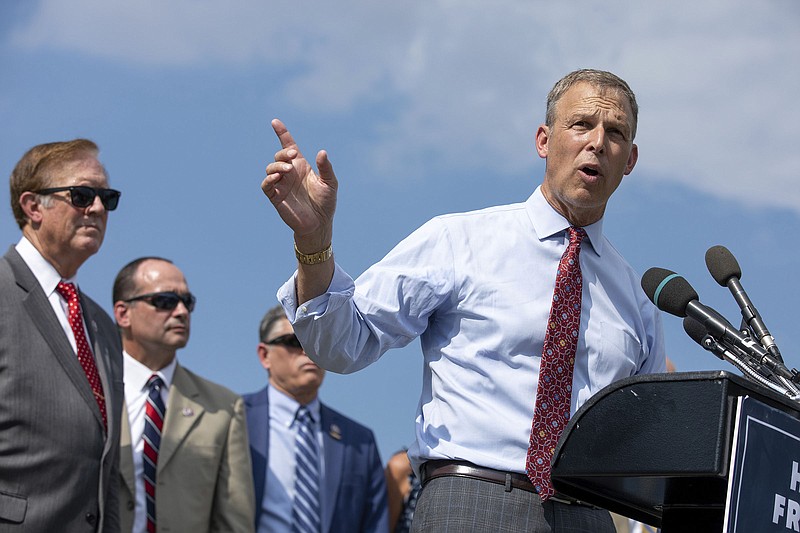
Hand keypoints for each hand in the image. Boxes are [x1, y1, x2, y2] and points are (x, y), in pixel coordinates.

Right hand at [262, 119, 337, 250]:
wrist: (320, 224)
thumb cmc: (326, 203)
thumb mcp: (330, 183)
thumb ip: (326, 168)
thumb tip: (322, 152)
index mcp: (301, 166)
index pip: (289, 145)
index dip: (282, 133)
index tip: (275, 122)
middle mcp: (289, 173)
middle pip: (279, 156)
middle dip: (284, 152)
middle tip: (294, 155)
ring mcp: (281, 184)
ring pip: (270, 168)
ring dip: (278, 166)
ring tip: (288, 170)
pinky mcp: (275, 197)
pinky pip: (266, 185)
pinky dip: (269, 179)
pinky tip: (277, 178)